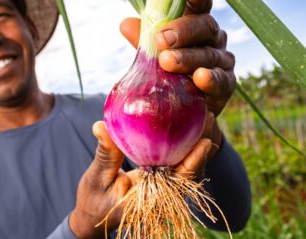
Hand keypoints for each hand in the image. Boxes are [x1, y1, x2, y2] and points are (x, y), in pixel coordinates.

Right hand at [69, 122, 211, 238]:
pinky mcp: (156, 181)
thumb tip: (101, 125)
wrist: (92, 216)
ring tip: (203, 119)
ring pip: (182, 167)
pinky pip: (171, 165)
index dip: (193, 163)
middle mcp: (160, 197)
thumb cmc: (94, 202)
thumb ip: (105, 155)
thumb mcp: (97, 178)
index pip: (178, 183)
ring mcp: (159, 189)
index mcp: (149, 202)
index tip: (206, 143)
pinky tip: (181, 127)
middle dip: (199, 148)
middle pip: (187, 172)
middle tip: (209, 119)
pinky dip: (177, 148)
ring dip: (191, 145)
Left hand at [120, 0, 233, 156]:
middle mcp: (213, 41)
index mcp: (197, 28)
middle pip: (204, 27)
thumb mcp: (155, 59)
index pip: (199, 7)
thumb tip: (125, 24)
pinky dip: (211, 79)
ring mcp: (222, 63)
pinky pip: (221, 81)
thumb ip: (145, 43)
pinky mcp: (226, 86)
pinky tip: (200, 78)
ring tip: (167, 62)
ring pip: (209, 55)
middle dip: (183, 31)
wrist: (184, 114)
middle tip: (161, 40)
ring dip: (188, 58)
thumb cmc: (170, 78)